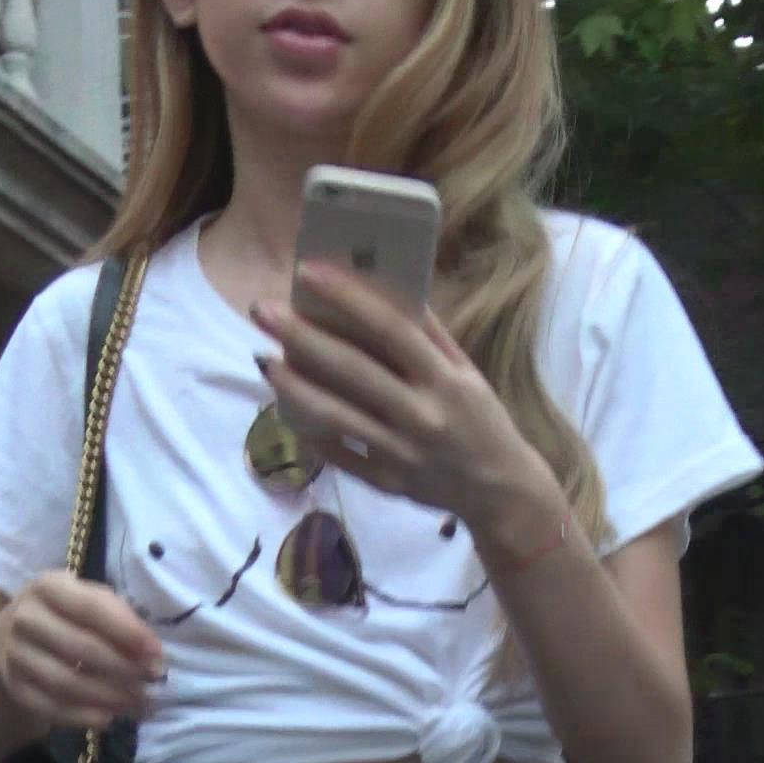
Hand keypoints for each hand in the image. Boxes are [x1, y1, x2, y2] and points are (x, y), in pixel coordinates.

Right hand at [0, 573, 167, 744]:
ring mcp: (14, 653)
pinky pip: (51, 707)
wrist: (13, 639)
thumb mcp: (89, 602)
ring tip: (137, 704)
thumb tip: (152, 654)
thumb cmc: (66, 617)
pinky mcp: (13, 686)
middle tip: (151, 683)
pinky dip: (83, 717)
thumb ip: (120, 619)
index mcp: (48, 587)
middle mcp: (25, 617)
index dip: (128, 632)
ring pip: (66, 682)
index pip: (92, 608)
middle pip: (80, 648)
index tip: (157, 654)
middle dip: (123, 669)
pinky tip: (109, 719)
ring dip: (108, 697)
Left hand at [250, 266, 553, 552]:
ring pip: (336, 416)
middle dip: (302, 337)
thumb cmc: (482, 420)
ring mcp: (402, 453)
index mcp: (445, 379)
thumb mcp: (466, 371)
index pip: (391, 329)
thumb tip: (385, 289)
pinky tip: (286, 407)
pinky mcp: (387, 482)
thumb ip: (429, 334)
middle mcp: (422, 415)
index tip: (308, 272)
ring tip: (266, 360)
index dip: (347, 298)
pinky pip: (339, 455)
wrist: (501, 491)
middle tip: (262, 310)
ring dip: (294, 386)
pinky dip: (310, 431)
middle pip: (352, 370)